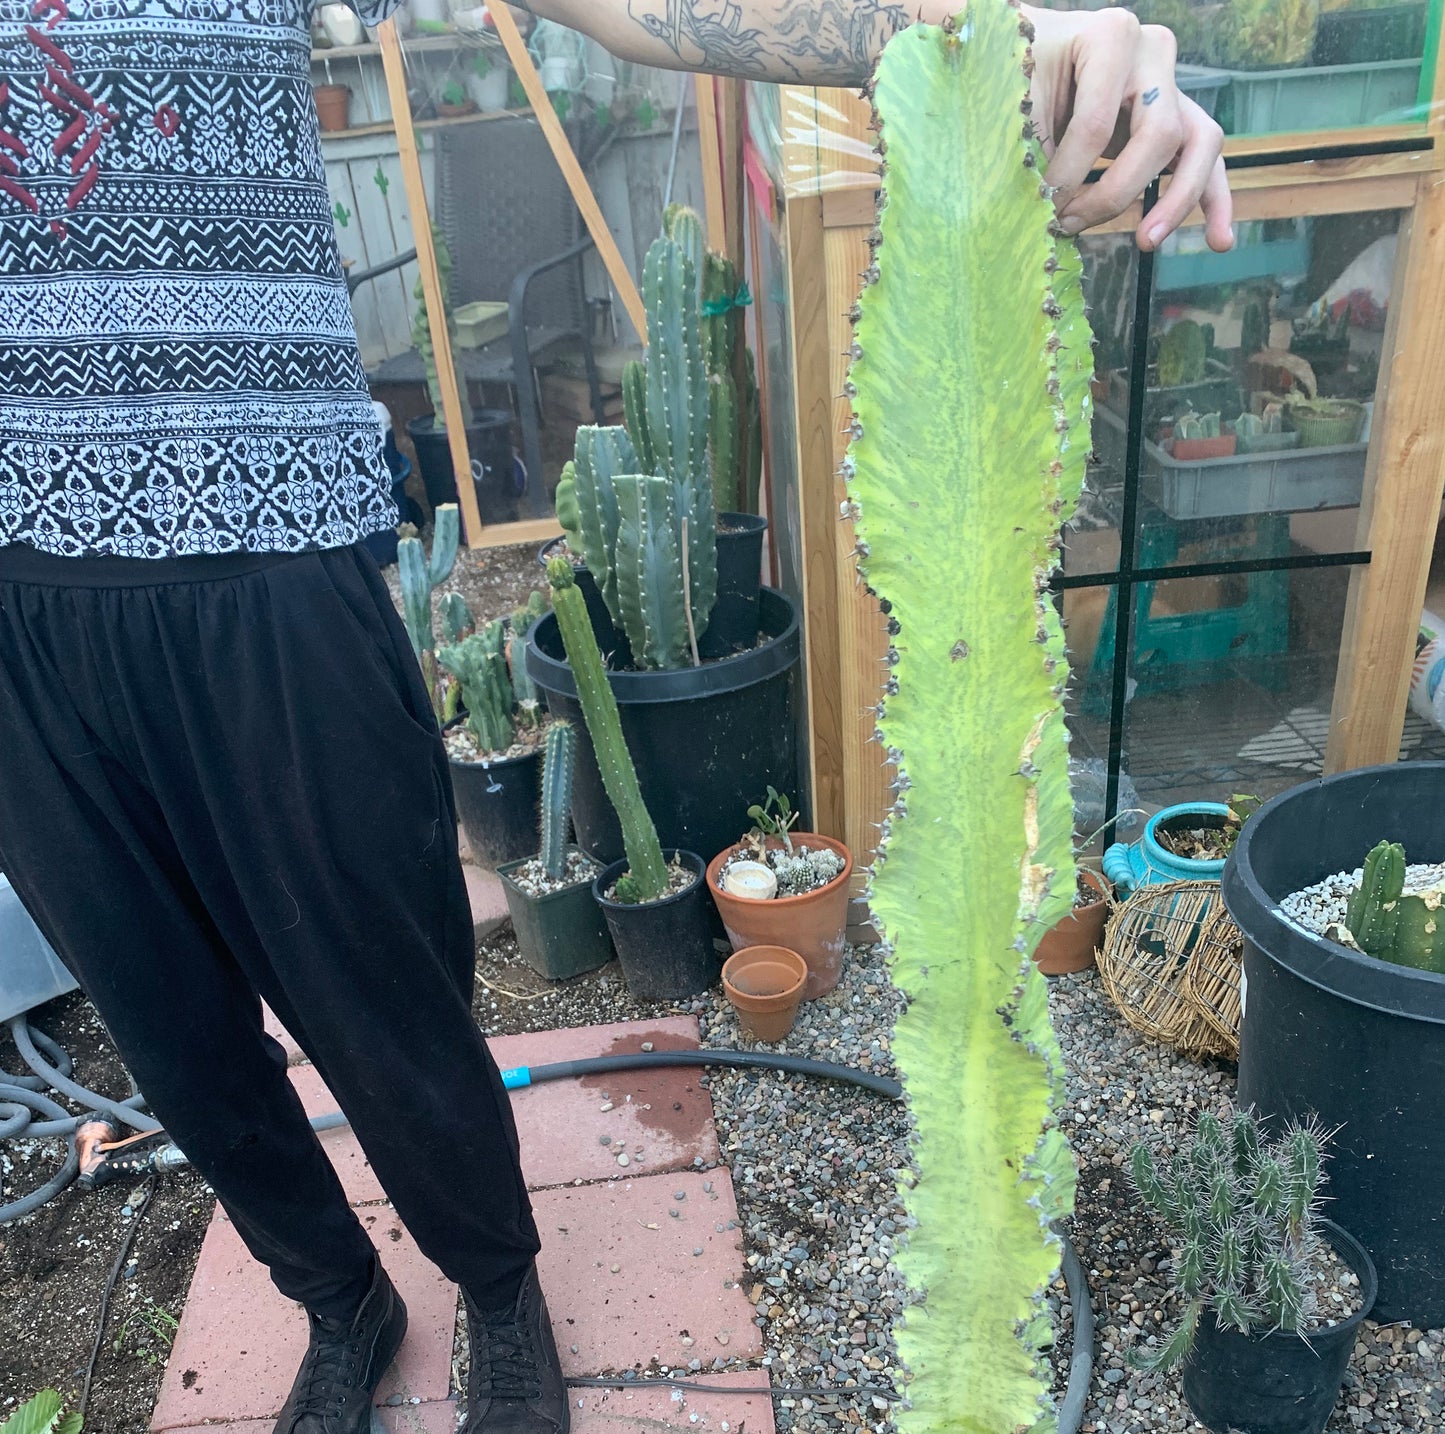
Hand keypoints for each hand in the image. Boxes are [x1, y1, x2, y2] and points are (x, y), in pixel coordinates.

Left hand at [1019, 4, 1232, 251]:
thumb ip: (1029, 145)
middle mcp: (1152, 53)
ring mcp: (1172, 84)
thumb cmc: (1022, 72)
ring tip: (1147, 241)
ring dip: (1178, 199)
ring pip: (1200, 144)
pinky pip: (1207, 158)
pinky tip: (1218, 241)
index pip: (1097, 123)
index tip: (1040, 206)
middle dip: (1113, 193)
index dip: (1068, 176)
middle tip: (1068, 225)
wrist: (1034, 53)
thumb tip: (1036, 210)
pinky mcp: (1178, 116)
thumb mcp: (1016, 97)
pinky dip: (1214, 199)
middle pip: (1159, 135)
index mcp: (1111, 36)